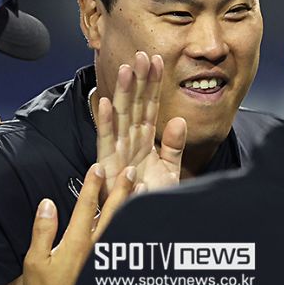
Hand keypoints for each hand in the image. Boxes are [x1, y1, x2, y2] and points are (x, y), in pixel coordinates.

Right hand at [23, 162, 136, 284]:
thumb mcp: (35, 260)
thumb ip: (43, 230)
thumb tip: (48, 203)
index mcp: (76, 241)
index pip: (86, 206)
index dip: (92, 185)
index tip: (98, 167)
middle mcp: (95, 246)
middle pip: (112, 211)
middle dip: (120, 189)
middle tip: (129, 171)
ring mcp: (107, 257)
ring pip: (123, 224)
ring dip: (132, 205)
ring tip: (142, 187)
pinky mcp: (112, 267)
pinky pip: (126, 240)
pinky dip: (134, 226)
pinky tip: (141, 219)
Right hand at [96, 52, 186, 193]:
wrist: (144, 229)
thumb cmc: (151, 201)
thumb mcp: (168, 171)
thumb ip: (173, 146)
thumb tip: (178, 120)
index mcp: (143, 143)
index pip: (149, 107)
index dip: (153, 85)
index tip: (157, 61)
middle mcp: (128, 143)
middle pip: (134, 106)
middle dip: (138, 81)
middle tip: (142, 55)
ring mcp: (116, 153)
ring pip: (120, 117)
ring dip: (121, 93)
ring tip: (126, 70)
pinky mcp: (106, 167)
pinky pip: (106, 142)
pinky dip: (105, 123)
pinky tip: (105, 101)